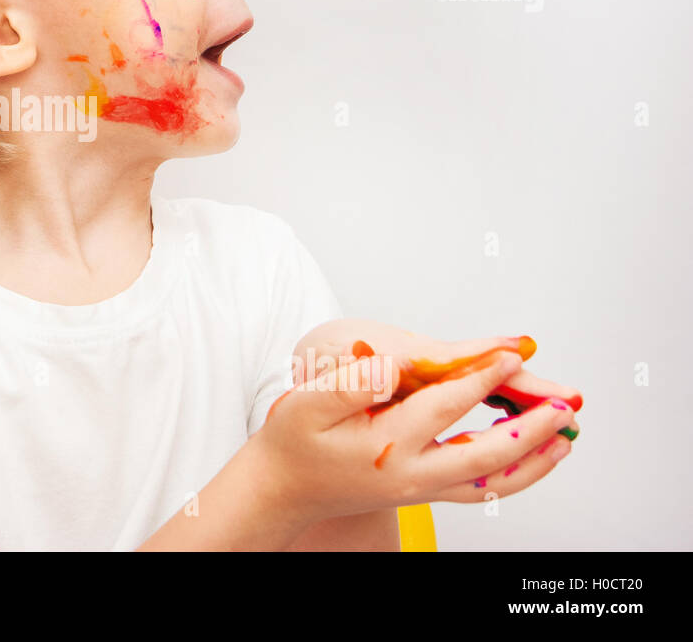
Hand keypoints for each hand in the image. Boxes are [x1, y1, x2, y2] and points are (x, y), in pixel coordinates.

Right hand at [252, 335, 577, 528]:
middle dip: (531, 429)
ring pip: (491, 481)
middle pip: (486, 455)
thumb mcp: (304, 406)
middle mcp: (411, 474)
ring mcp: (421, 489)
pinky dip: (512, 475)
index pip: (445, 407)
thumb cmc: (293, 442)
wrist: (284, 488)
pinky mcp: (423, 494)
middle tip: (565, 406)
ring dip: (532, 461)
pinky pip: (479, 489)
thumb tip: (392, 366)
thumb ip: (348, 385)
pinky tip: (527, 459)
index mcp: (386, 445)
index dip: (481, 378)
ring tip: (564, 440)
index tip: (511, 356)